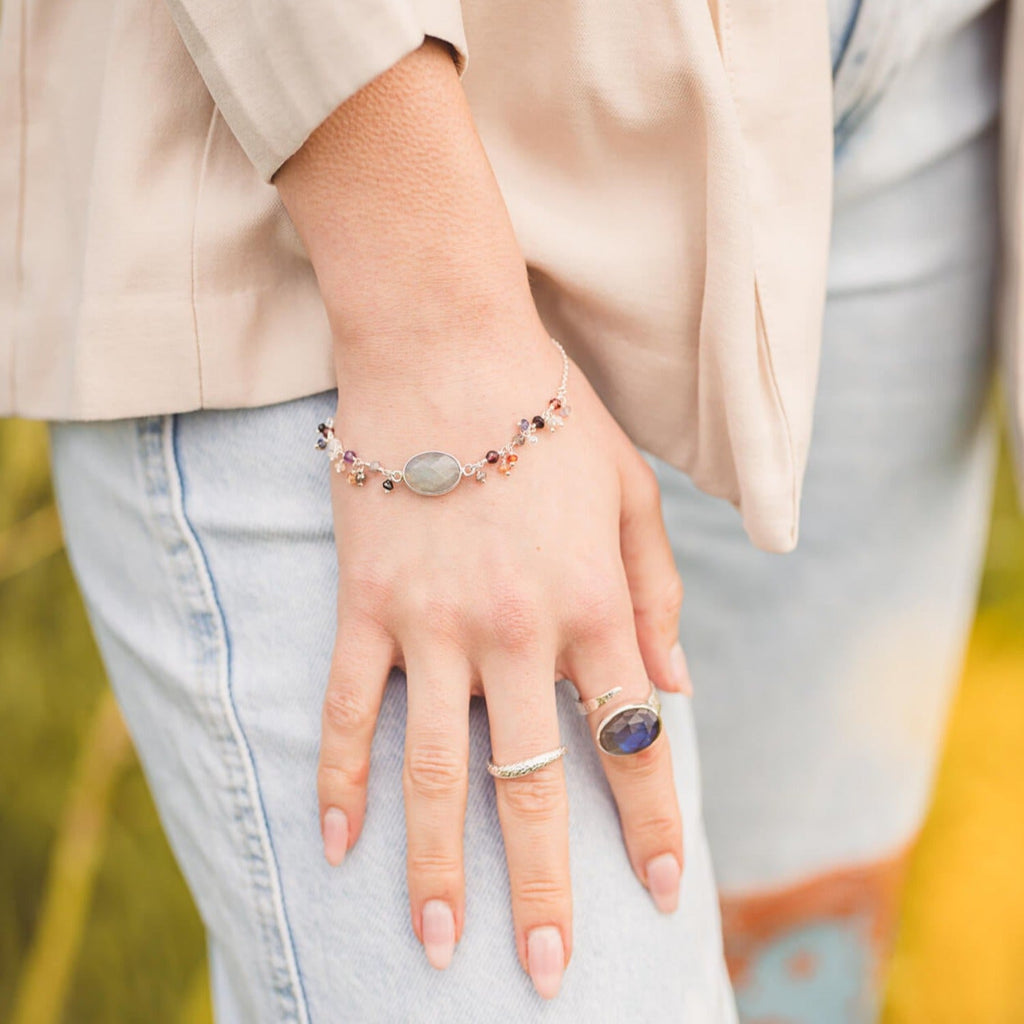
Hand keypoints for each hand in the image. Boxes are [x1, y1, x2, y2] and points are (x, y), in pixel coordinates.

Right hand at [316, 319, 691, 997]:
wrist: (447, 345)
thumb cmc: (550, 413)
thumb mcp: (632, 492)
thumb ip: (657, 592)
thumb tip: (675, 691)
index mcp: (593, 606)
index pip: (632, 743)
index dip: (653, 823)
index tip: (664, 893)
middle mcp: (515, 632)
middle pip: (533, 785)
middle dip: (546, 889)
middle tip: (546, 974)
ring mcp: (432, 625)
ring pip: (434, 772)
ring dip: (436, 868)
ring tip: (437, 946)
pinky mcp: (365, 605)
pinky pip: (347, 709)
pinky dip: (341, 779)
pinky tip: (338, 844)